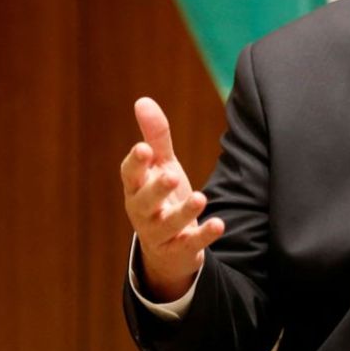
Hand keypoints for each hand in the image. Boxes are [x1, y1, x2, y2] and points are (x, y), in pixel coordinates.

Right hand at [121, 97, 224, 300]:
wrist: (168, 247)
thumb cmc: (162, 196)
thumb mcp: (161, 165)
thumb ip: (155, 137)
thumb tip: (142, 100)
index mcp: (136, 188)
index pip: (130, 175)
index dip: (136, 163)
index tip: (143, 149)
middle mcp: (143, 212)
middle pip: (143, 202)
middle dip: (156, 189)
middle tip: (171, 174)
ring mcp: (159, 234)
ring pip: (167, 225)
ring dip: (183, 213)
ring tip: (200, 198)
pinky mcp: (179, 250)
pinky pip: (190, 244)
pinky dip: (203, 236)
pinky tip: (218, 224)